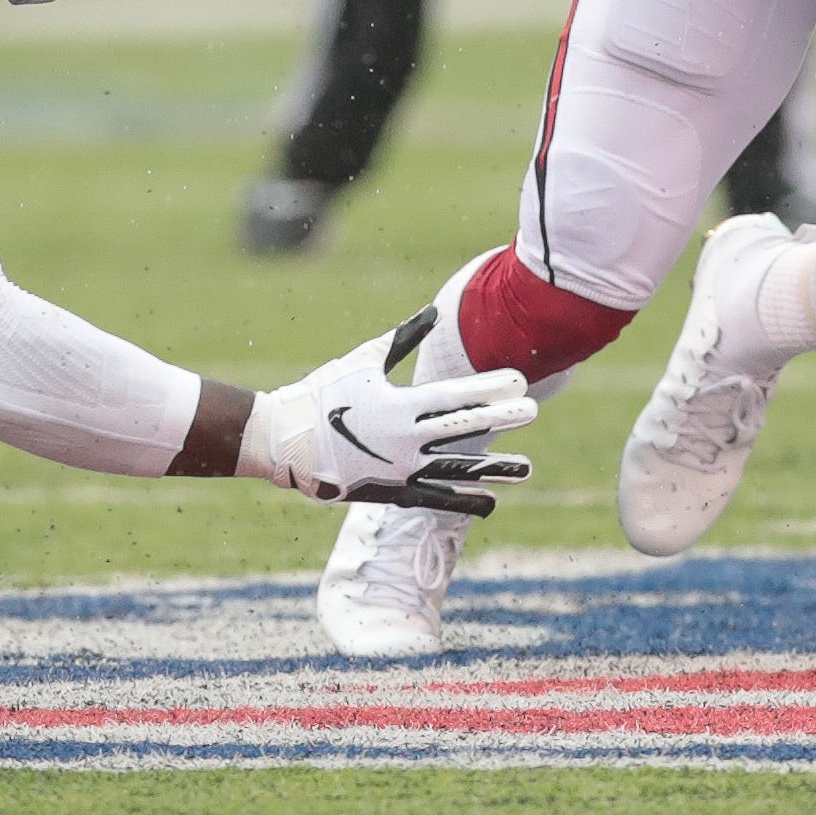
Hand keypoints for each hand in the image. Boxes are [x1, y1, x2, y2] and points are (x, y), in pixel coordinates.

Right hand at [238, 308, 536, 513]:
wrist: (281, 439)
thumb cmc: (322, 393)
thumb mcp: (364, 360)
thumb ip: (404, 338)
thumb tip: (435, 312)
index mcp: (399, 405)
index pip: (455, 395)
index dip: (489, 389)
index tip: (519, 382)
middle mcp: (404, 439)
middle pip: (463, 428)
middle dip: (501, 420)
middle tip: (534, 411)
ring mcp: (398, 468)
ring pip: (456, 469)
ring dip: (494, 469)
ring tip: (527, 469)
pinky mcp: (389, 491)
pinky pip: (433, 498)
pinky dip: (463, 501)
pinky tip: (491, 502)